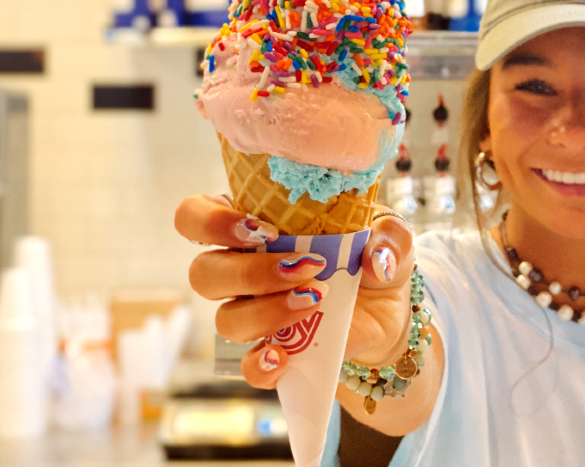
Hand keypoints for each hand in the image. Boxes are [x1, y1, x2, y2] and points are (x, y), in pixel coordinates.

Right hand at [174, 195, 414, 389]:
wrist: (388, 308)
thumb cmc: (373, 254)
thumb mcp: (389, 235)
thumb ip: (389, 235)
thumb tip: (376, 258)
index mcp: (255, 225)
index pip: (195, 217)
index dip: (210, 222)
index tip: (260, 229)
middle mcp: (241, 268)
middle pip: (204, 273)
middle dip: (249, 272)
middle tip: (302, 268)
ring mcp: (252, 313)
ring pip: (226, 318)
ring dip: (267, 311)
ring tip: (315, 300)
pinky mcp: (271, 350)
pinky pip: (244, 367)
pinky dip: (261, 364)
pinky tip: (285, 356)